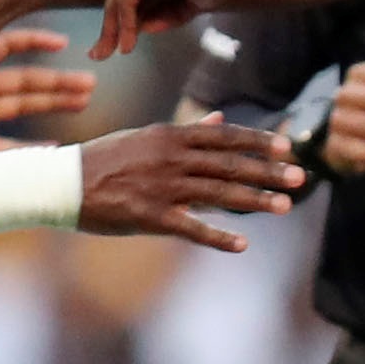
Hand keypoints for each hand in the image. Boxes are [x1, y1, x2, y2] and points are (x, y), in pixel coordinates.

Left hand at [0, 30, 91, 164]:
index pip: (4, 45)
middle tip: (91, 82)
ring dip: (53, 106)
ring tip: (84, 103)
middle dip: (58, 82)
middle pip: (24, 81)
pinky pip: (10, 145)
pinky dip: (33, 147)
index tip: (63, 45)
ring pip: (23, 109)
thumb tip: (10, 37)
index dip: (34, 42)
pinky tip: (56, 147)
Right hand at [78, 119, 309, 250]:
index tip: (286, 147)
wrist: (64, 182)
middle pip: (229, 165)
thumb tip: (221, 119)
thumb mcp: (147, 136)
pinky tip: (242, 245)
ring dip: (254, 201)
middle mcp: (171, 159)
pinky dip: (217, 237)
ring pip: (217, 194)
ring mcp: (162, 187)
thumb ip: (188, 131)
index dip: (257, 142)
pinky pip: (190, 228)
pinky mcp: (150, 216)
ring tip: (284, 207)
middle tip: (300, 177)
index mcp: (171, 136)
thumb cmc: (107, 158)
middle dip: (267, 172)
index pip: (224, 137)